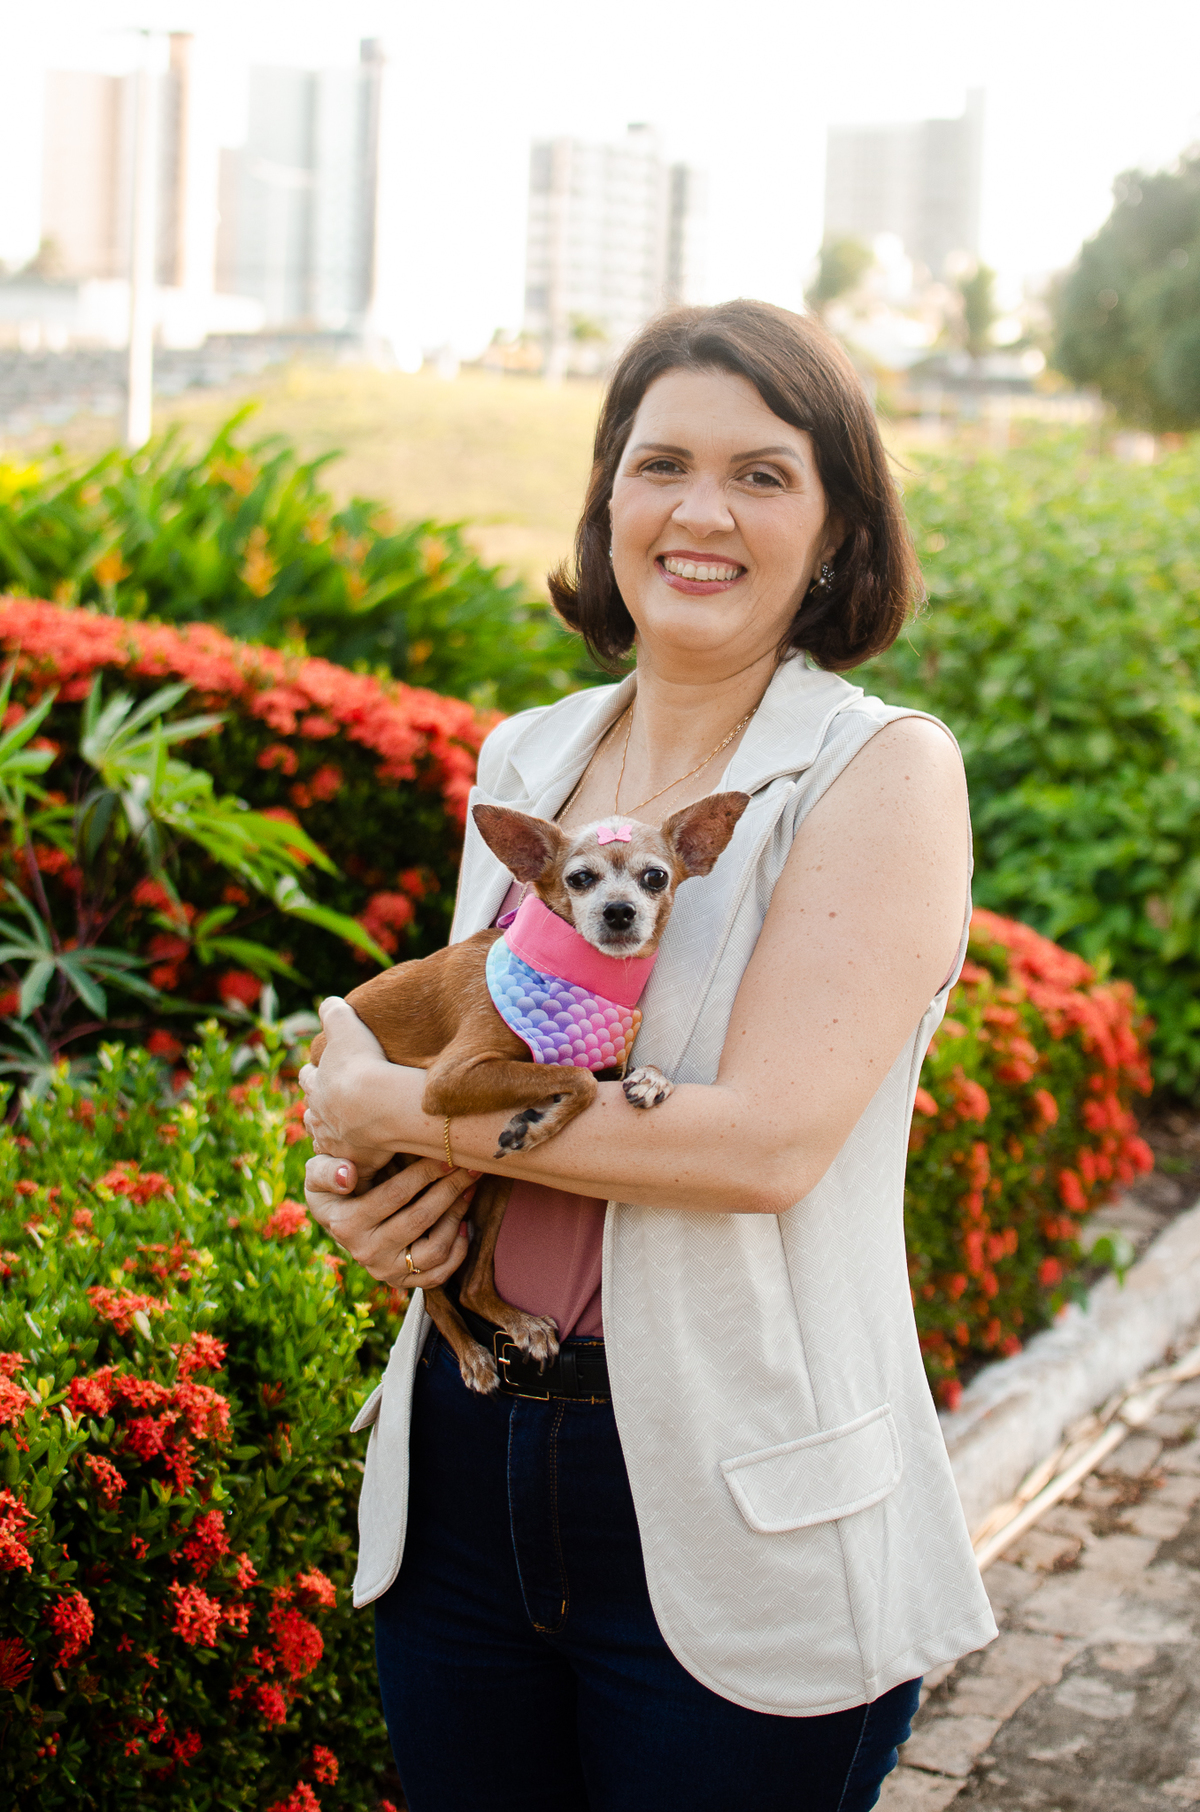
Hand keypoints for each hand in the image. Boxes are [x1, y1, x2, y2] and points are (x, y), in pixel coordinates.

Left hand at [299, 997, 404, 1181]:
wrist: (376, 1103)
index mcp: (316, 1084)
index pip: (308, 1077)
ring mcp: (334, 1140)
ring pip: (324, 1138)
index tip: (316, 1071)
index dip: (313, 1073)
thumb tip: (327, 1002)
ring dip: (331, 1133)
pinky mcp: (354, 1159)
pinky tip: (363, 1157)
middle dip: (318, 1107)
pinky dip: (353, 1158)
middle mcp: (318, 1115)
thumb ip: (334, 1012)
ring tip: (343, 1131)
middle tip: (330, 1104)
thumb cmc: (361, 1062)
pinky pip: (350, 1162)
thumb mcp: (345, 1026)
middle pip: (312, 1112)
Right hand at [304, 1151, 477, 1291]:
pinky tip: (463, 1222)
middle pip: (419, 1220)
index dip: (425, 1172)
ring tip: (467, 1189)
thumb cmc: (333, 1186)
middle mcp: (366, 1252)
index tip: (447, 1153)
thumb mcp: (318, 1174)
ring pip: (434, 1250)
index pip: (395, 1195)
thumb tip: (347, 1176)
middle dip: (449, 1189)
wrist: (336, 1219)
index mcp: (346, 1224)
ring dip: (457, 1216)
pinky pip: (439, 1275)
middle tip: (469, 1166)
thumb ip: (327, 1171)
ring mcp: (385, 1271)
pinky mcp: (402, 1282)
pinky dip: (458, 1250)